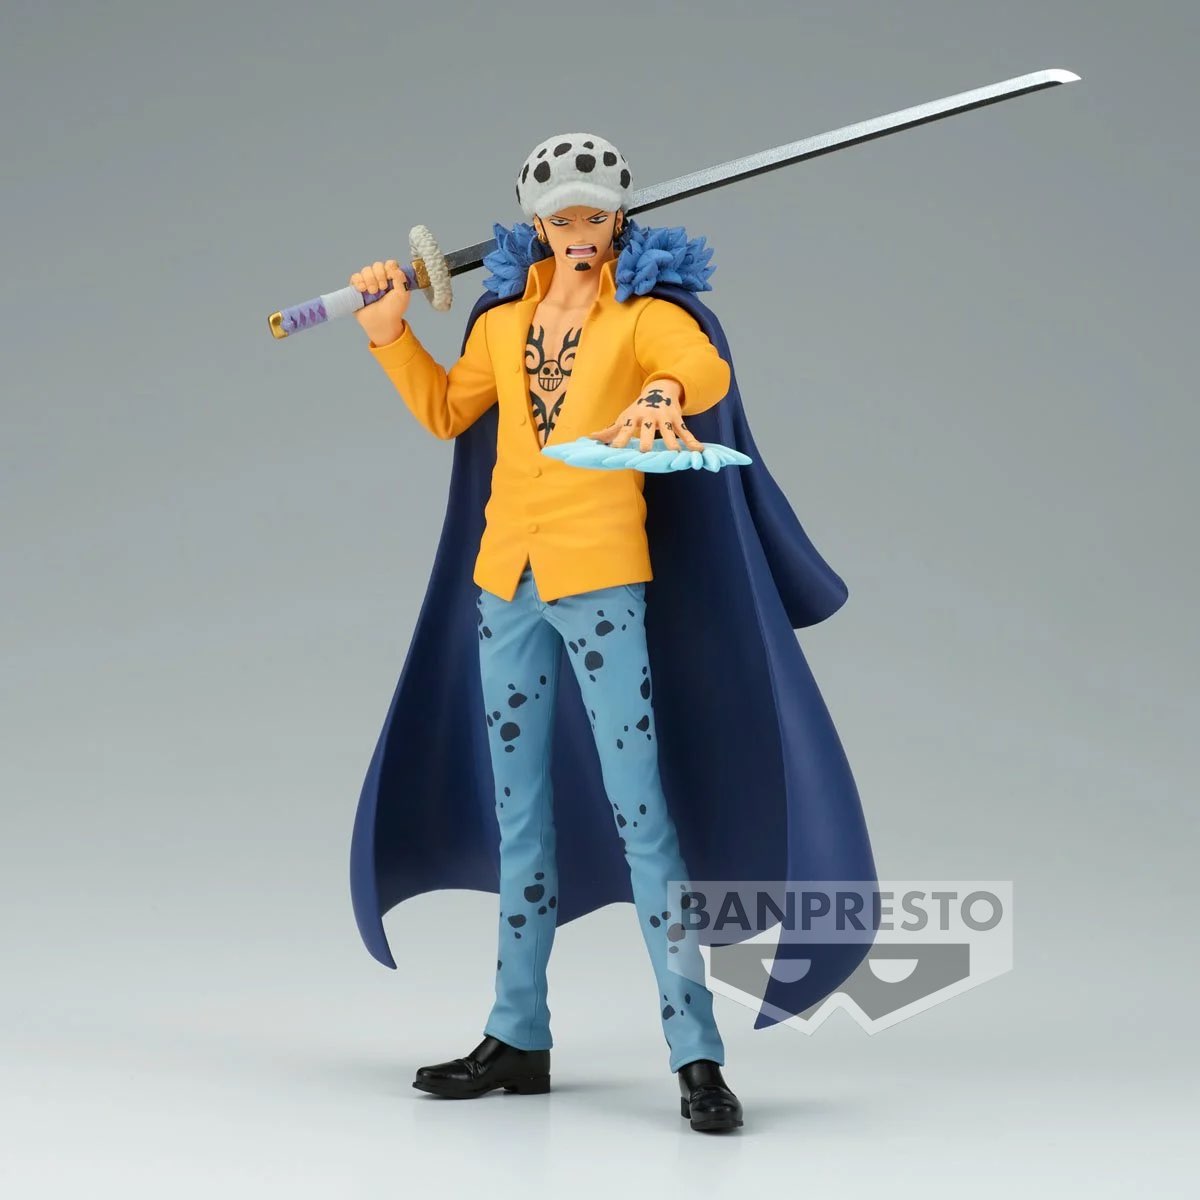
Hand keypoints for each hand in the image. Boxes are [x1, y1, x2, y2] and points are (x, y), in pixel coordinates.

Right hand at [351, 259, 410, 345]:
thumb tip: (393, 266)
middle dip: (380, 275)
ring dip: (370, 280)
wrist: (383, 322)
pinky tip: (363, 290)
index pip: (389, 264)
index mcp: (391, 277)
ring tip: (374, 292)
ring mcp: (368, 282)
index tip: (391, 278)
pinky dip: (359, 281)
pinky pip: (355, 277)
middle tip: (382, 288)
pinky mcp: (357, 288)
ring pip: (366, 270)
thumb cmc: (394, 310)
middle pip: (377, 265)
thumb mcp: (403, 294)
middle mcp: (379, 278)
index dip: (389, 268)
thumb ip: (401, 278)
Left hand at [589, 380, 703, 451]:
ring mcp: (664, 418)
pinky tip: (699, 450)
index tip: (614, 449)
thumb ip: (610, 431)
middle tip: (645, 451)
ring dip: (672, 442)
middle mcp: (649, 417)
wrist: (659, 389)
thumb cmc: (637, 409)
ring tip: (675, 453)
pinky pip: (685, 432)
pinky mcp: (677, 419)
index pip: (624, 429)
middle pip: (647, 430)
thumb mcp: (624, 417)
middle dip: (646, 439)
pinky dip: (692, 441)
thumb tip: (590, 439)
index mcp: (634, 417)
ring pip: (668, 432)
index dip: (619, 439)